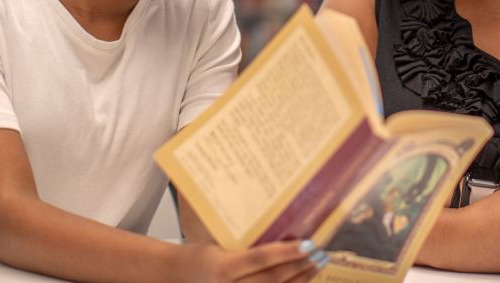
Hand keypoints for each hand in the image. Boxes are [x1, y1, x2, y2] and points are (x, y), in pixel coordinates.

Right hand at [177, 239, 325, 282]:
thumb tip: (281, 223)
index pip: (260, 260)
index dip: (286, 253)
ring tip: (317, 264)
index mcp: (222, 268)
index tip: (308, 243)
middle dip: (300, 266)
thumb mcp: (219, 241)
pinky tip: (301, 279)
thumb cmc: (199, 255)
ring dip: (300, 279)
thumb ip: (246, 241)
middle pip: (272, 280)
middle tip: (320, 252)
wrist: (179, 276)